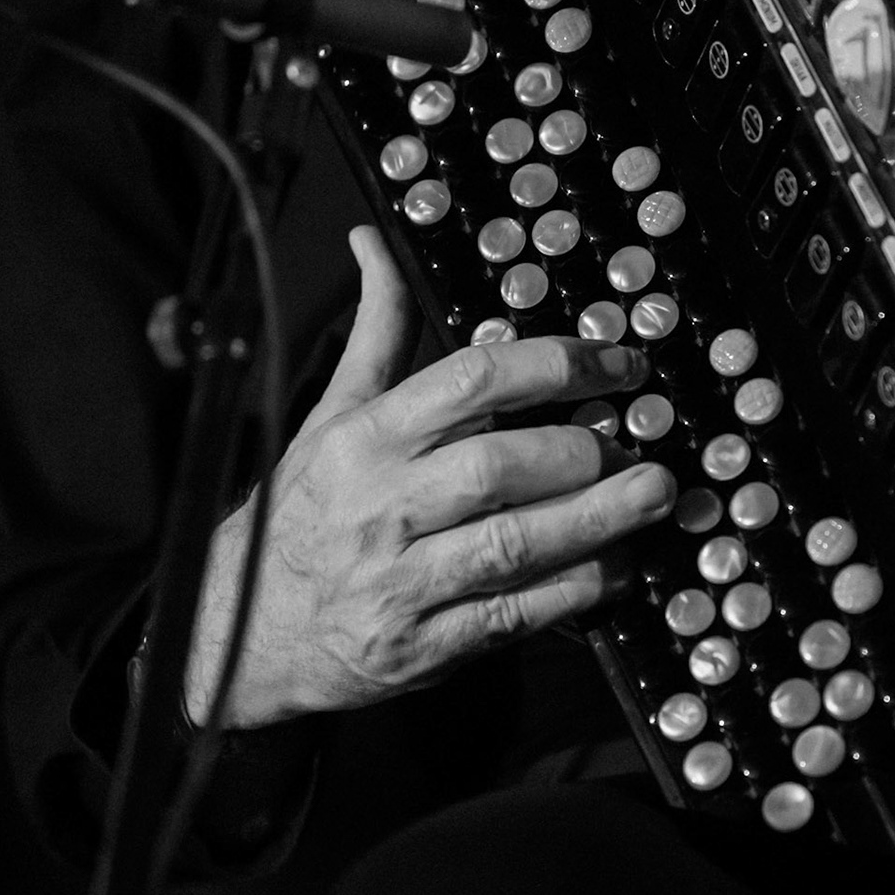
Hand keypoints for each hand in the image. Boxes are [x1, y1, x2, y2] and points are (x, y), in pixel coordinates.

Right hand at [184, 226, 674, 728]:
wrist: (241, 632)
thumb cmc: (305, 514)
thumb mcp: (331, 416)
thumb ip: (375, 333)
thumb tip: (374, 246)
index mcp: (365, 440)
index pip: (471, 380)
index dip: (557, 365)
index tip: (616, 364)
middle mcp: (382, 506)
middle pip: (499, 466)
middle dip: (583, 452)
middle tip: (636, 443)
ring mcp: (402, 583)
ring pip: (514, 545)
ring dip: (596, 519)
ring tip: (652, 496)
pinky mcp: (424, 647)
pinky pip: (513, 616)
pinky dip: (574, 590)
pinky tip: (616, 567)